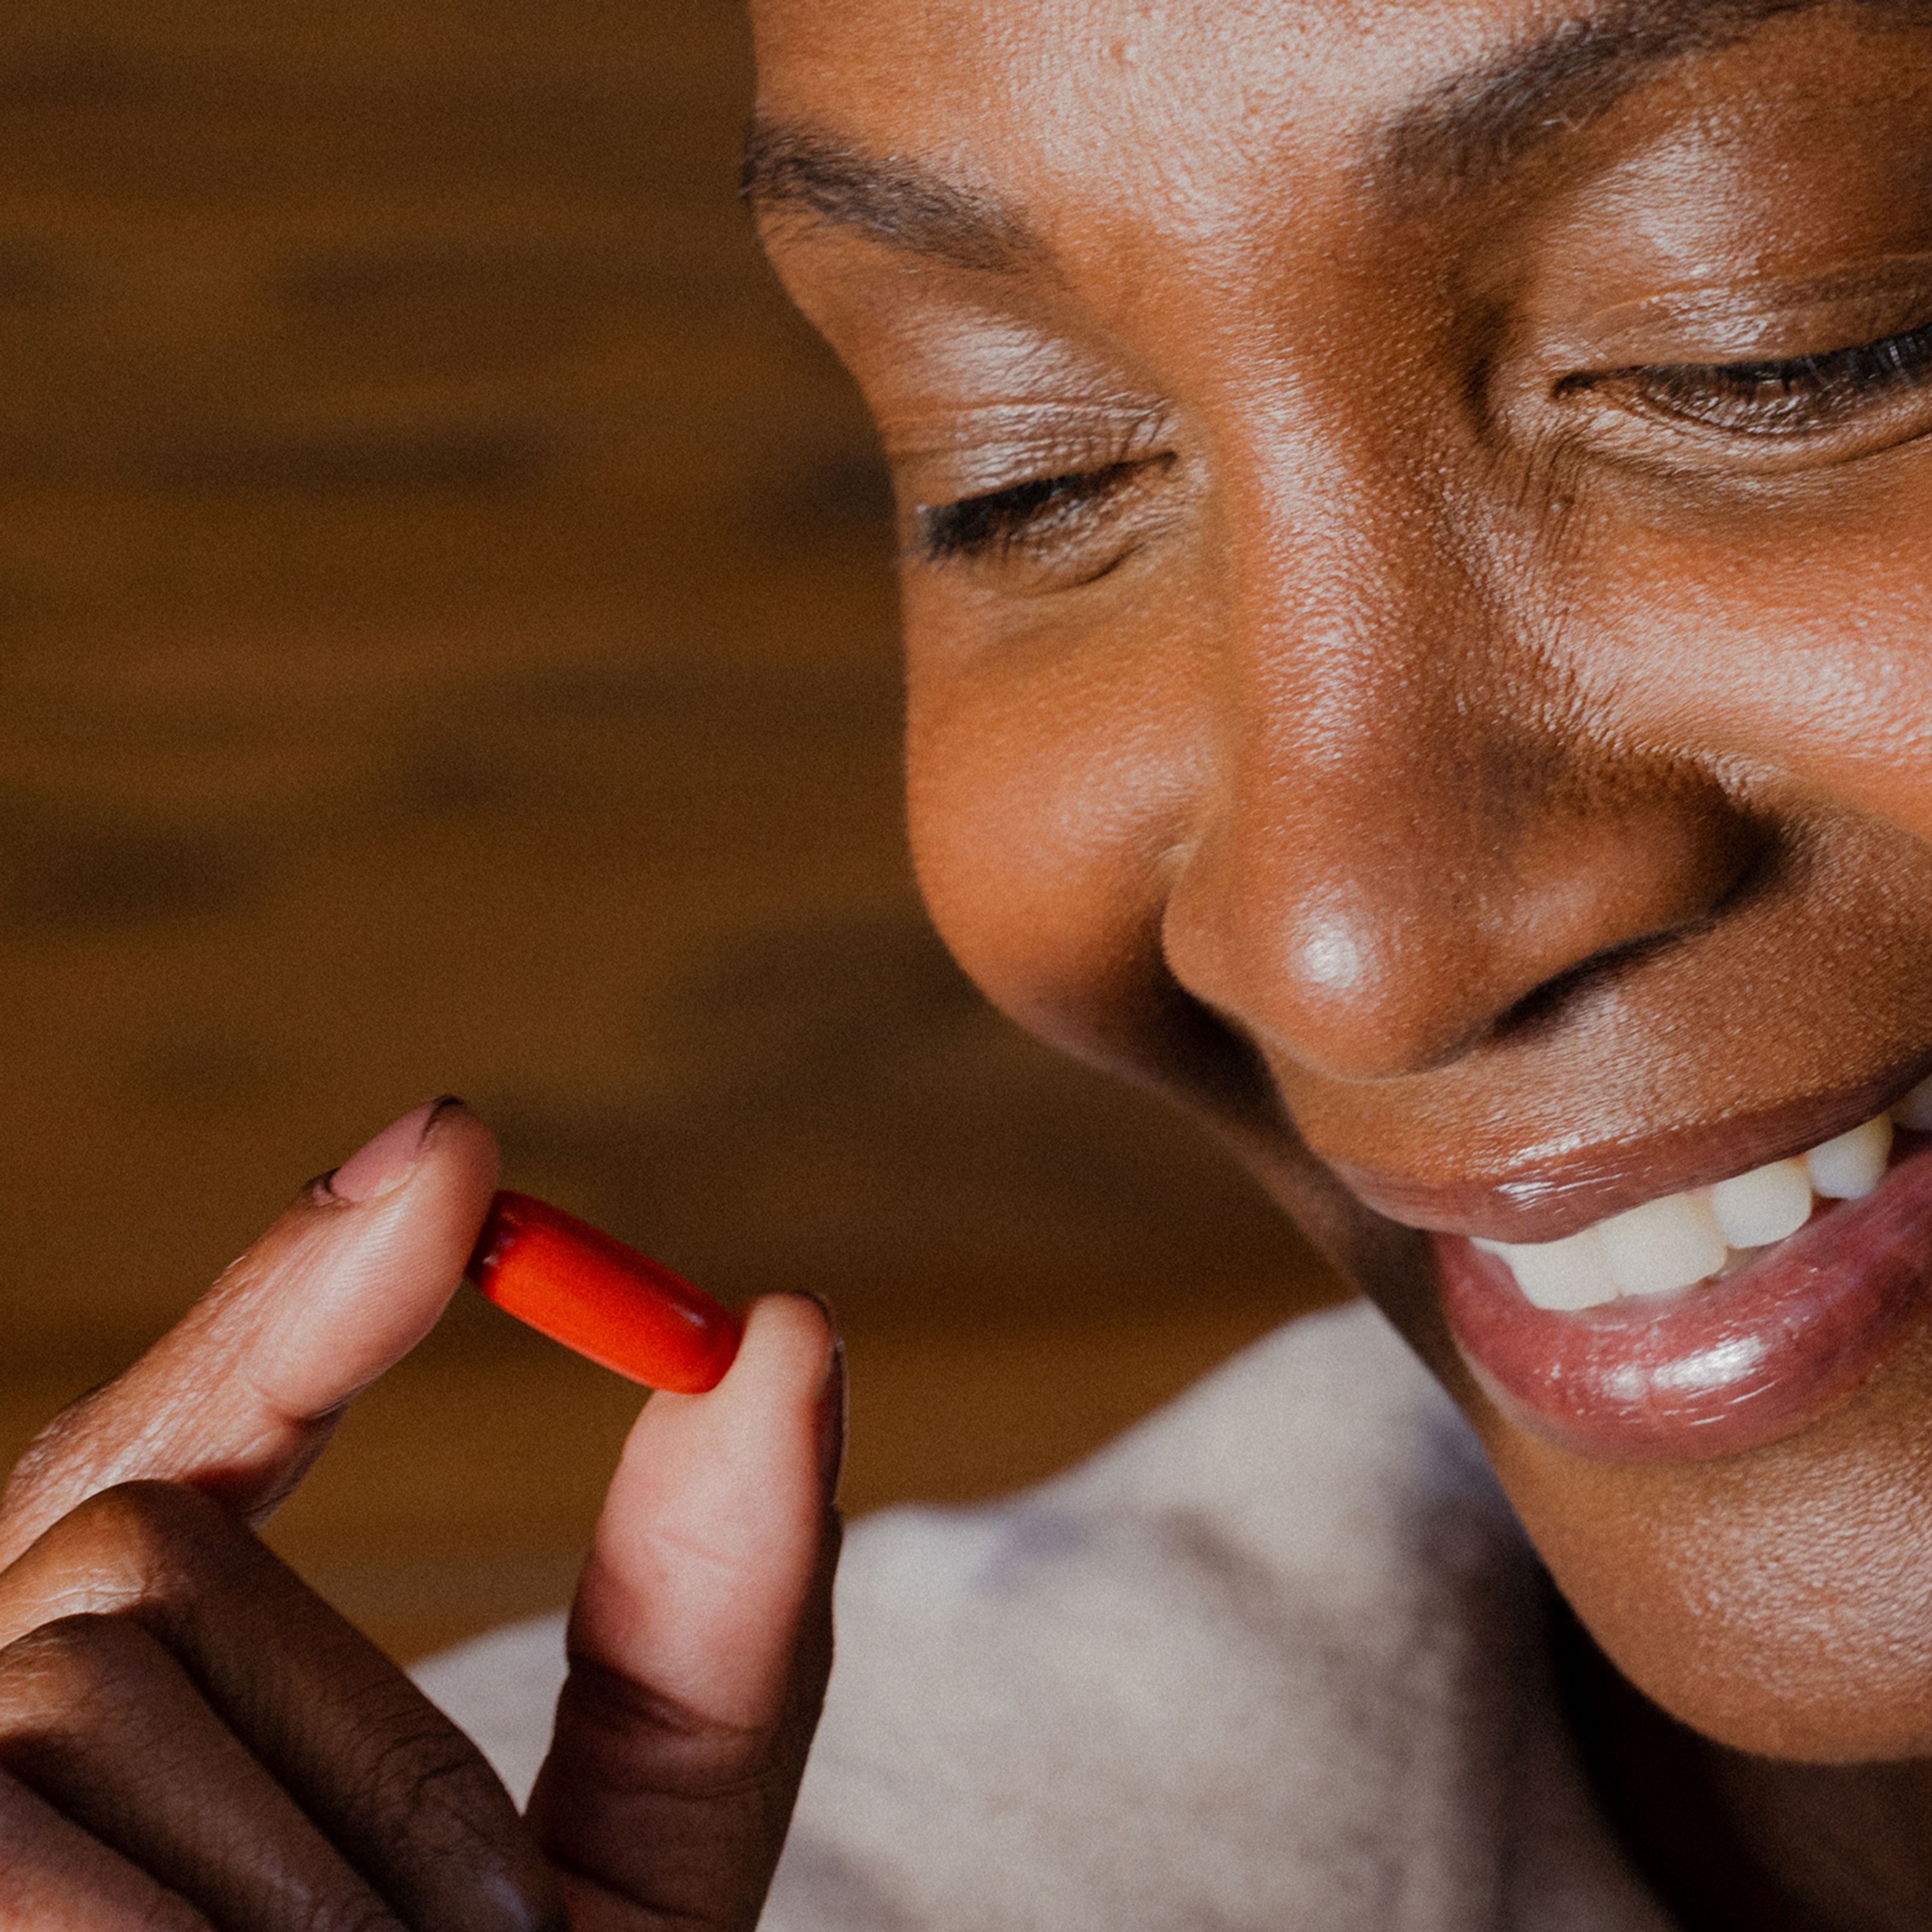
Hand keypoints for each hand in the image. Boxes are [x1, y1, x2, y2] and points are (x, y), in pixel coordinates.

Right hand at [0, 1100, 843, 1928]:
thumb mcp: (628, 1856)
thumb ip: (701, 1625)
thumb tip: (782, 1330)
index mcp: (147, 1740)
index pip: (163, 1454)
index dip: (296, 1297)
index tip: (462, 1152)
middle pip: (151, 1548)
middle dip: (382, 1767)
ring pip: (102, 1664)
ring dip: (332, 1884)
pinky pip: (38, 1839)